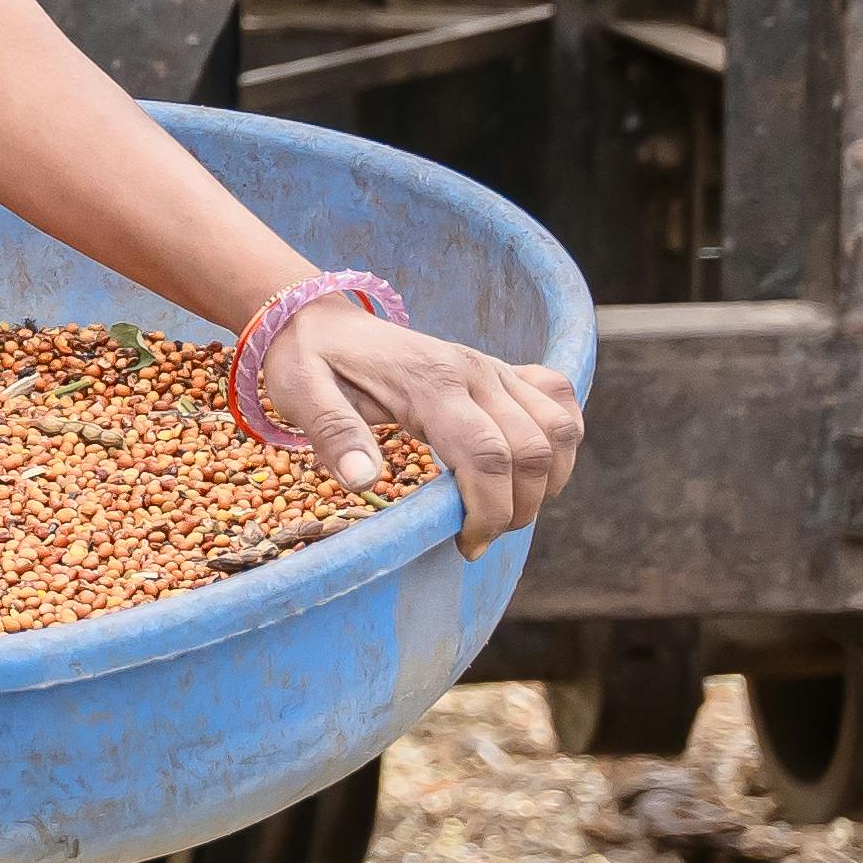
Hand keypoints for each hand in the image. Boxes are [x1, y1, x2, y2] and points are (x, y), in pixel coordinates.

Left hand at [261, 300, 585, 545]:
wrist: (321, 317)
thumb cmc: (310, 360)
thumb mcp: (300, 393)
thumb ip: (332, 433)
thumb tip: (362, 482)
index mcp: (430, 382)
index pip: (486, 455)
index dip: (489, 511)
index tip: (468, 546)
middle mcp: (475, 372)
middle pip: (533, 450)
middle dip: (518, 508)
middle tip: (480, 537)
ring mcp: (495, 369)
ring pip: (559, 429)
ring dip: (547, 482)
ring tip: (505, 510)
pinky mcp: (503, 371)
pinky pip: (560, 400)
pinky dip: (562, 440)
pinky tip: (534, 469)